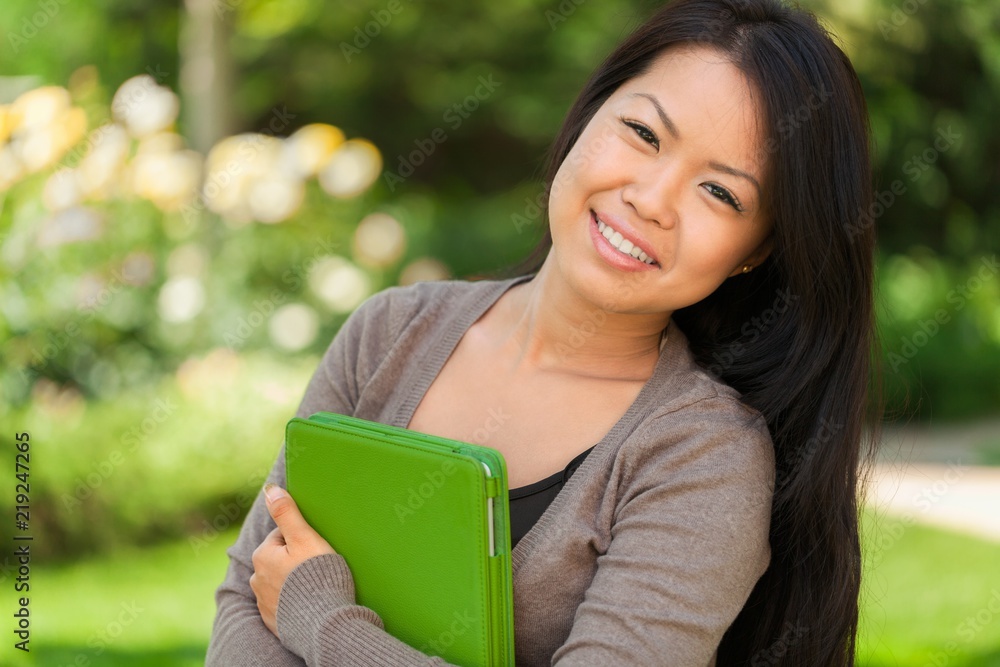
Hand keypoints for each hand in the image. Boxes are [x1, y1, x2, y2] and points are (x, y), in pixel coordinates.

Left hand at [250, 483, 336, 635]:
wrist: (323, 622)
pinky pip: (283, 604)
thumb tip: (269, 489)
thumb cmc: (317, 575)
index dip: (302, 539)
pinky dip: (294, 601)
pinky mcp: (273, 621)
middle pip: (279, 559)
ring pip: (280, 582)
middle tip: (318, 566)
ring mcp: (264, 602)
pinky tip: (310, 602)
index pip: (282, 536)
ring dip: (293, 582)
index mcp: (262, 556)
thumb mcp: (304, 537)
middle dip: (295, 560)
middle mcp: (256, 579)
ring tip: (316, 586)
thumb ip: (287, 513)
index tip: (316, 548)